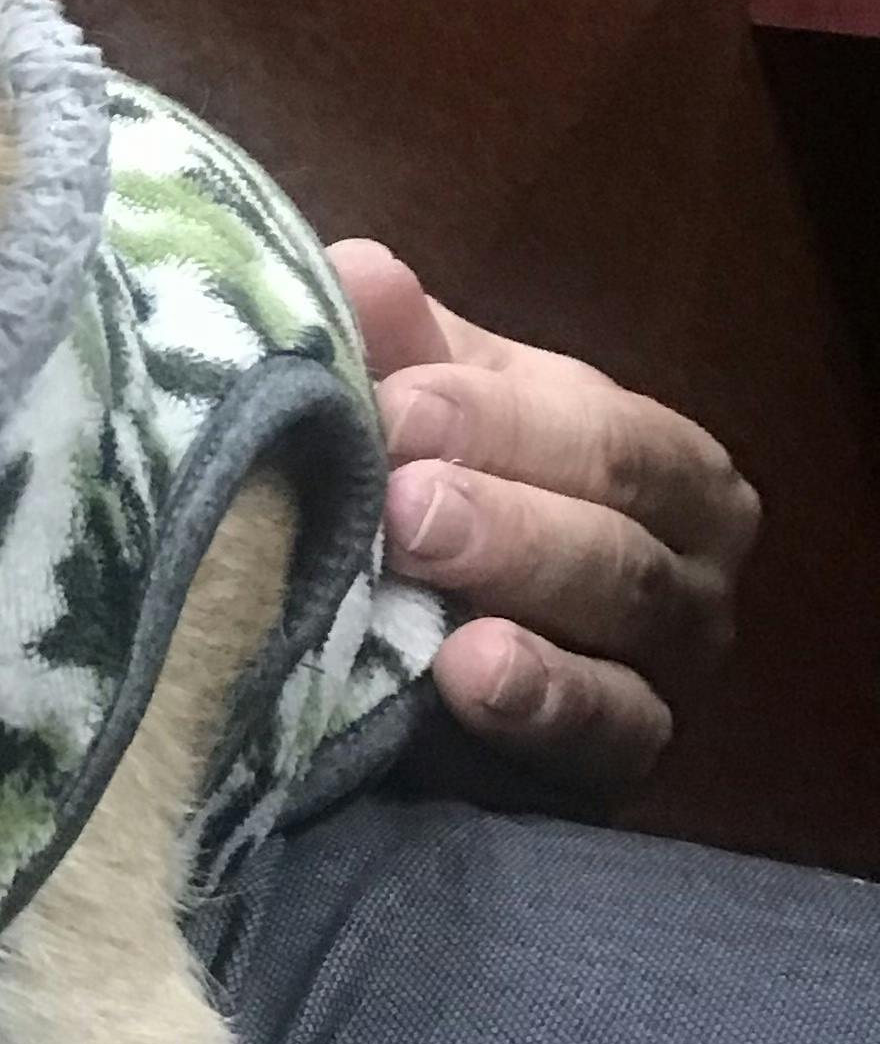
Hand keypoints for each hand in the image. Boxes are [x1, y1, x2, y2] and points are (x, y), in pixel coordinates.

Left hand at [328, 240, 759, 793]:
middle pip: (622, 544)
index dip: (505, 420)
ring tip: (432, 591)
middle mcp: (683, 573)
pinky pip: (599, 745)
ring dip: (524, 613)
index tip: (397, 406)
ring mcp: (655, 680)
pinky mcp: (604, 771)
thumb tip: (361, 272)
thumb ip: (394, 344)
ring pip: (622, 648)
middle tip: (404, 502)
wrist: (384, 626)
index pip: (609, 438)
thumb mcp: (412, 399)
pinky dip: (539, 711)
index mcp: (654, 465)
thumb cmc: (424, 476)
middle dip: (510, 519)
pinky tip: (465, 682)